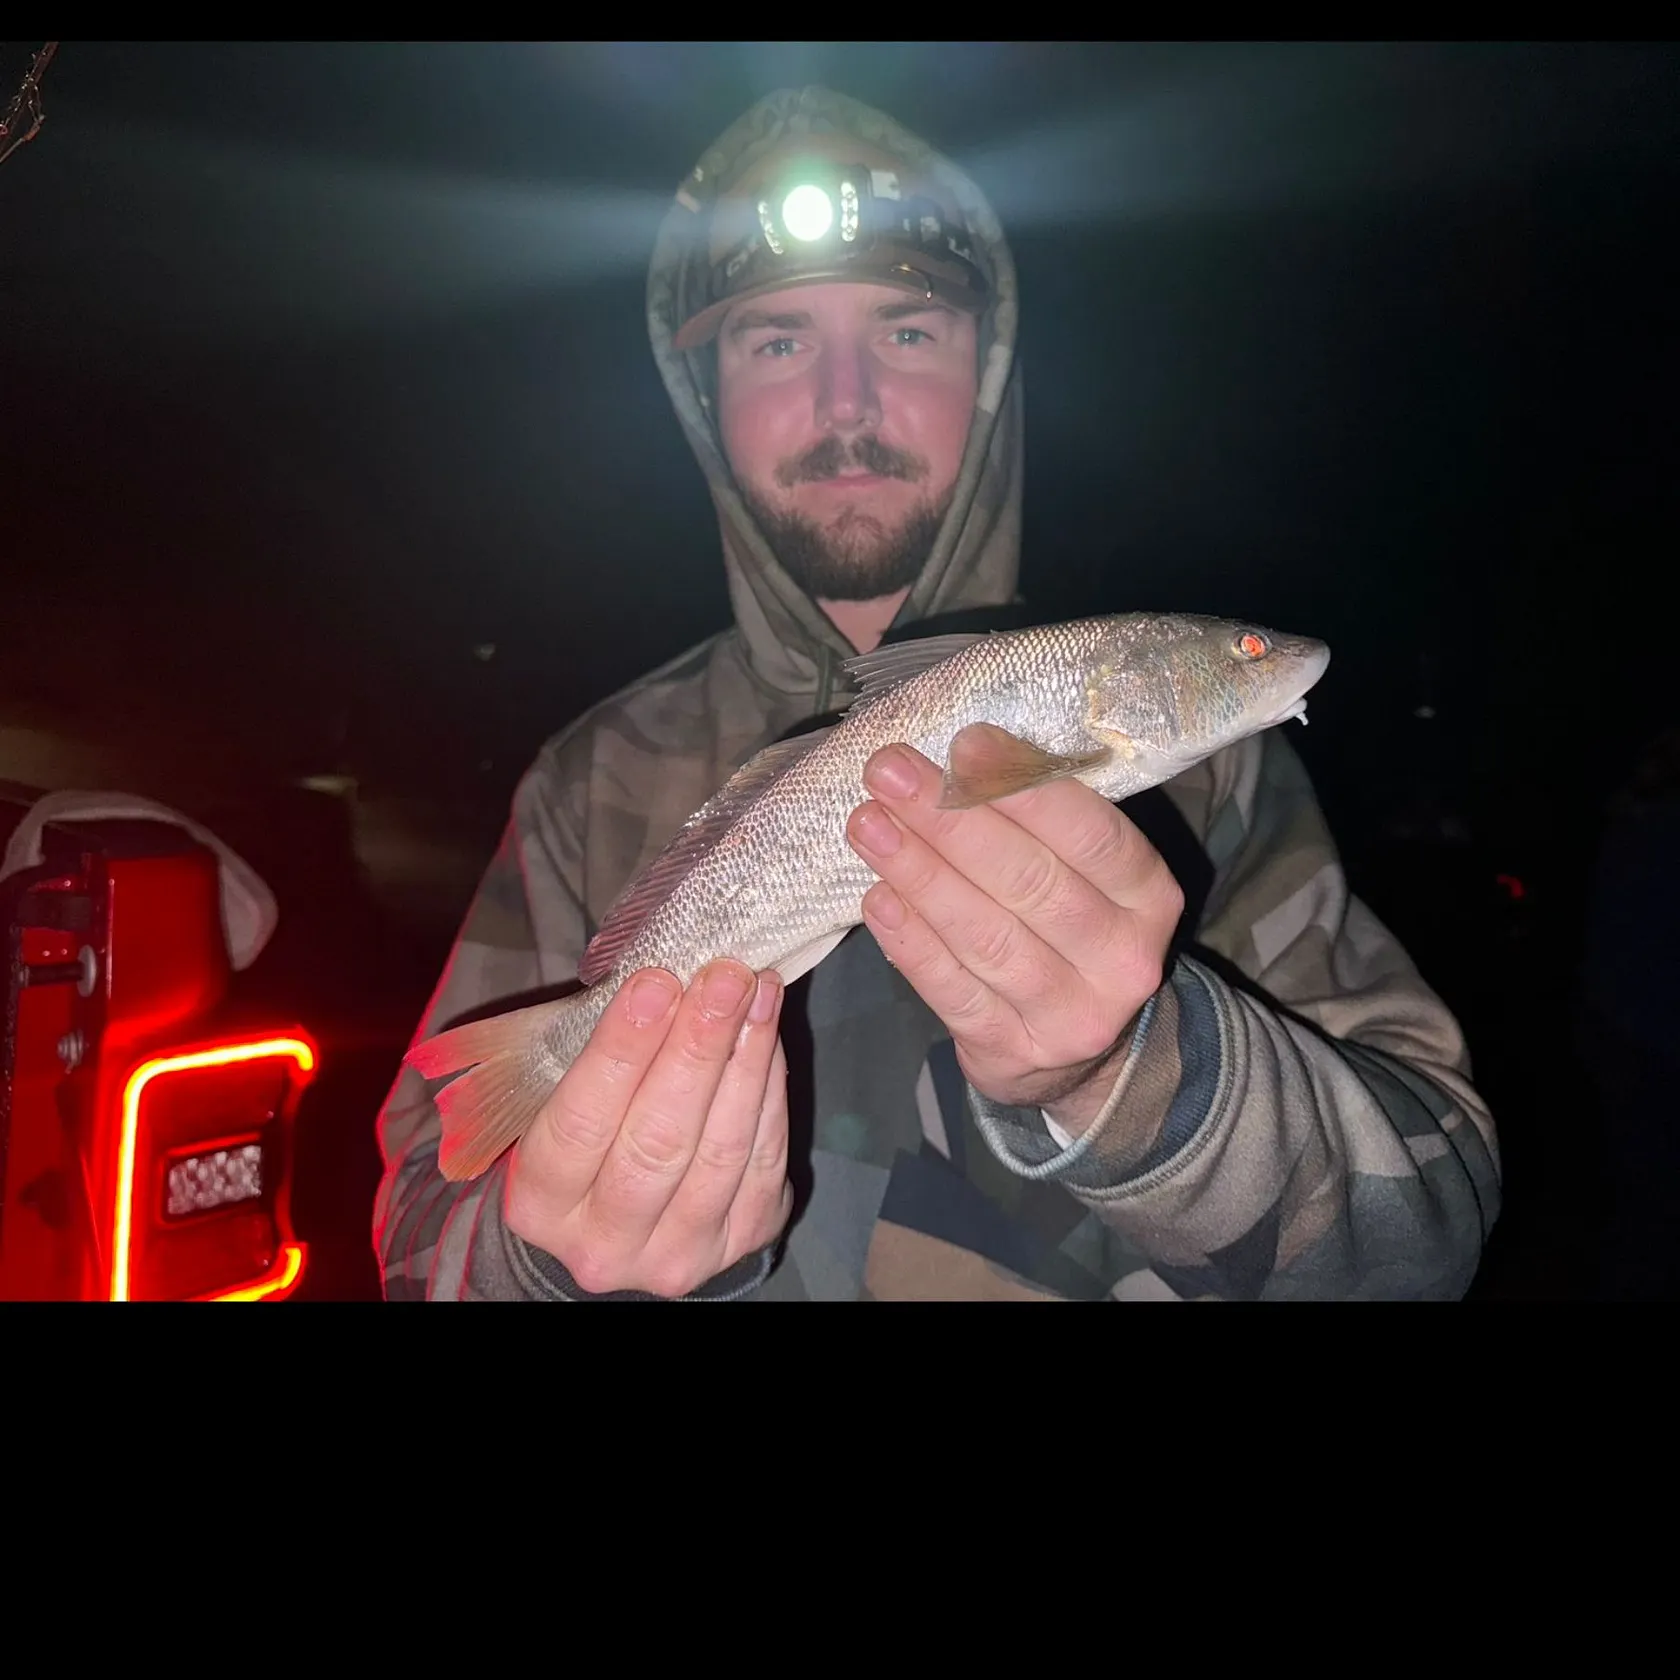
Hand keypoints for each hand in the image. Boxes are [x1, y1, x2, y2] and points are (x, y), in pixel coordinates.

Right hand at [503, 959, 791, 1297]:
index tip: (656, 982)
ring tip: (756, 992)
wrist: (622, 1227)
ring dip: (745, 1060)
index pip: (580, 1124)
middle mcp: (604, 1244)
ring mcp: (675, 1254)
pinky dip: (769, 1091)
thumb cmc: (587, 1141)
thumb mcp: (560, 1105)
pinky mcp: (738, 1245)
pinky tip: (767, 1035)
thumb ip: (598, 1056)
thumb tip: (665, 979)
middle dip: (696, 1048)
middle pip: (658, 1142)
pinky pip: (763, 1160)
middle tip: (722, 978)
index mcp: (541, 1205)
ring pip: (721, 1151)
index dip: (622, 1049)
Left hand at [846, 725, 1183, 1136]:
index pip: (1090, 835)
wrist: (1080, 1056)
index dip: (1024, 788)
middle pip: (1029, 881)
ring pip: (985, 936)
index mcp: (1149, 897)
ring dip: (919, 874)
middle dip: (950, 820)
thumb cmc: (1071, 929)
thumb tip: (968, 753)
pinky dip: (911, 941)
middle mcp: (1121, 959)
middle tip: (889, 772)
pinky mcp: (1012, 1053)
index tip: (964, 744)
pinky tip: (877, 897)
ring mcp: (1070, 1016)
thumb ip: (1043, 820)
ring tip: (867, 824)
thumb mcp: (1085, 873)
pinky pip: (953, 991)